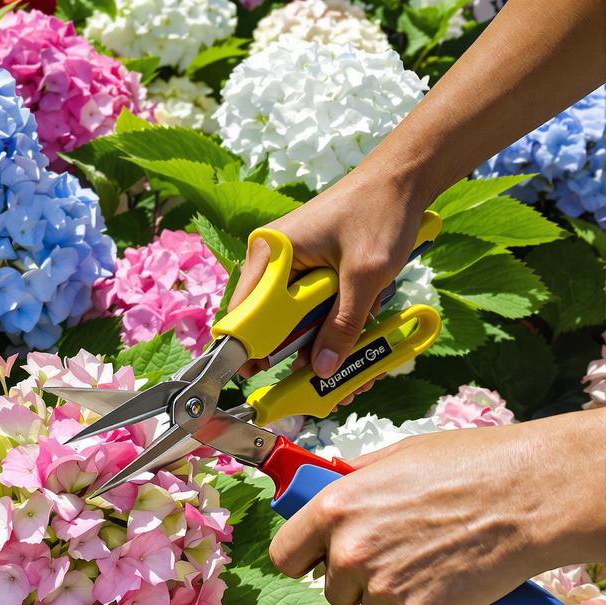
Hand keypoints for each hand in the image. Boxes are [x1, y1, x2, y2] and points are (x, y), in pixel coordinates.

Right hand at [228, 168, 430, 379]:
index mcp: (271, 253)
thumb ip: (343, 324)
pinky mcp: (311, 270)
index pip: (245, 311)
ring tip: (348, 370)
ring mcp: (292, 266)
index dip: (249, 346)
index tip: (256, 376)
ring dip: (321, 342)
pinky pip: (314, 307)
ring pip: (296, 319)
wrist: (404, 178)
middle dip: (296, 352)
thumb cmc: (380, 212)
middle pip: (271, 321)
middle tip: (319, 381)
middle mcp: (273, 260)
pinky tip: (357, 337)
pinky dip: (334, 324)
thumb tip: (323, 371)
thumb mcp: (365, 275)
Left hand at [268, 410, 605, 604]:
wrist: (527, 496)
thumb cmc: (466, 466)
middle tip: (393, 556)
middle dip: (354, 579)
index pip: (284, 556)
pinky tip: (440, 587)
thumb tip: (331, 485)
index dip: (301, 560)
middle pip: (330, 589)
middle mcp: (349, 550)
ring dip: (389, 596)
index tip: (315, 560)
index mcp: (334, 508)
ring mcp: (383, 585)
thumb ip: (354, 480)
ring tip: (424, 564)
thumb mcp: (395, 457)